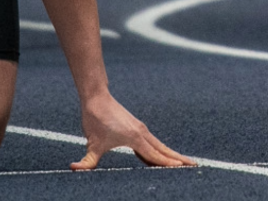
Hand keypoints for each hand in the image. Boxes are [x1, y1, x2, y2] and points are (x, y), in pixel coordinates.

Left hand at [71, 92, 195, 169]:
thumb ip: (86, 161)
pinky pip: (152, 143)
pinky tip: (159, 159)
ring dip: (172, 155)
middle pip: (164, 150)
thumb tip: (74, 168)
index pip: (154, 155)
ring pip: (160, 146)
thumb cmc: (95, 119)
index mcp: (135, 138)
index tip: (181, 168)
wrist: (97, 98)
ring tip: (184, 163)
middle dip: (179, 159)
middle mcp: (142, 133)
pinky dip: (160, 151)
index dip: (167, 163)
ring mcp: (141, 130)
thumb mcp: (91, 143)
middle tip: (194, 165)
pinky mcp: (137, 129)